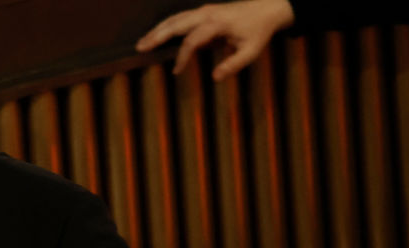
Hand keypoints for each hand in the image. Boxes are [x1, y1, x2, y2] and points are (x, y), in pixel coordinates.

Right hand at [135, 0, 294, 80]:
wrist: (268, 8)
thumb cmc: (259, 31)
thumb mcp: (251, 51)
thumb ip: (233, 64)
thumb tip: (215, 78)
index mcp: (217, 23)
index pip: (192, 40)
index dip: (183, 56)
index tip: (176, 71)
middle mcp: (207, 14)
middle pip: (176, 23)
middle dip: (157, 36)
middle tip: (140, 48)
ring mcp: (204, 10)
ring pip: (175, 18)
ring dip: (157, 30)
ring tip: (142, 42)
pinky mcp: (203, 11)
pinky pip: (180, 17)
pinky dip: (166, 26)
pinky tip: (156, 35)